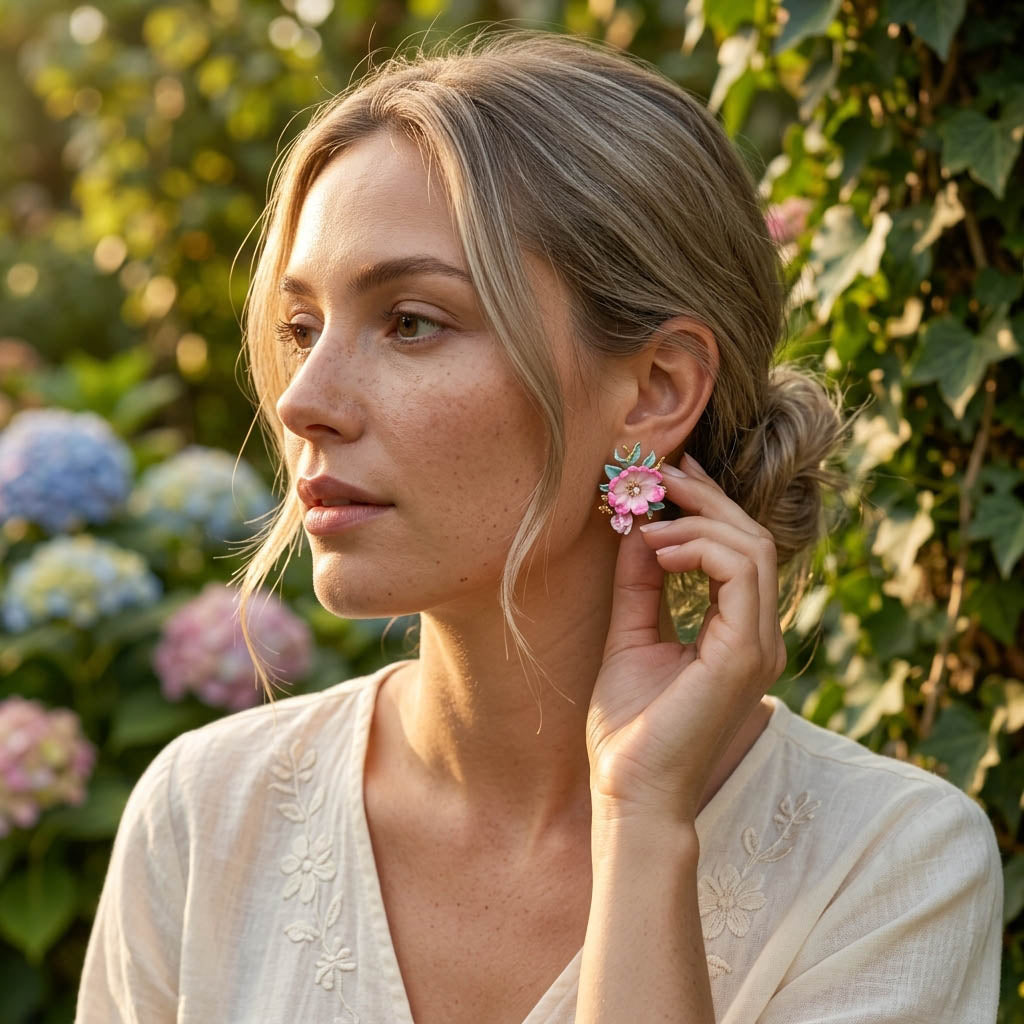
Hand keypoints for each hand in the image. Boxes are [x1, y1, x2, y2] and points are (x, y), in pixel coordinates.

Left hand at [586, 453, 786, 825]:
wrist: (630, 792)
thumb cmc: (631, 727)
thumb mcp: (631, 635)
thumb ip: (641, 584)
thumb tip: (640, 529)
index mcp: (737, 633)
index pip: (739, 551)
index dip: (708, 505)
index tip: (672, 473)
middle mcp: (757, 635)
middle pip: (750, 539)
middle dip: (705, 499)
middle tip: (661, 473)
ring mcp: (757, 644)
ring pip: (751, 548)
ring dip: (698, 520)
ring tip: (649, 520)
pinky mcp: (743, 653)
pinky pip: (739, 573)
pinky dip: (700, 548)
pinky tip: (659, 549)